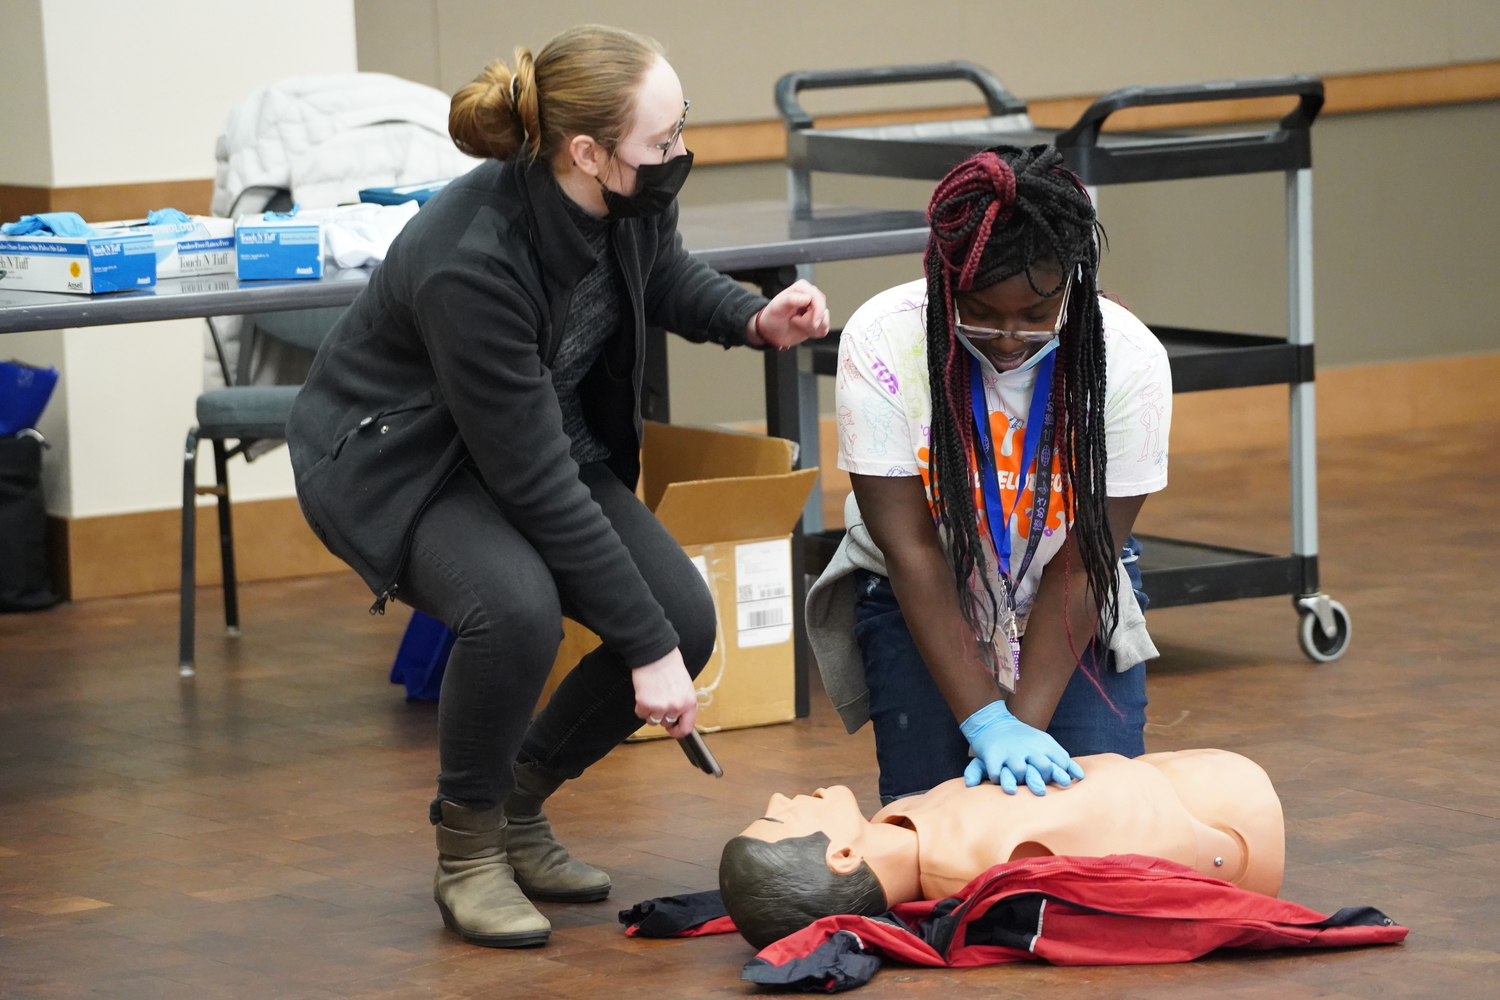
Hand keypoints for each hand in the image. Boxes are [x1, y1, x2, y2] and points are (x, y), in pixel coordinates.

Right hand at [632, 647, 697, 738]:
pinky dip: (640, 706)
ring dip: (651, 711)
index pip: (686, 728)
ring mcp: (660, 707)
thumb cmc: (671, 666)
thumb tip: (678, 718)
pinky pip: (640, 714)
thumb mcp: (685, 686)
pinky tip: (644, 693)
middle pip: (666, 724)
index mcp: (689, 703)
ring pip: (652, 720)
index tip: (672, 730)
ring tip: (652, 695)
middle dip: (662, 716)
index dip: (677, 731)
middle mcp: (676, 707)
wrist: (655, 654)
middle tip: (659, 701)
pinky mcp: (645, 704)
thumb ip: (683, 703)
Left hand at [747, 279, 830, 348]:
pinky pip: (824, 328)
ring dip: (810, 328)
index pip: (818, 298)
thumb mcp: (777, 308)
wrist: (771, 332)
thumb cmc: (772, 318)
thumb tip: (807, 298)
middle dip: (809, 321)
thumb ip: (790, 300)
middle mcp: (811, 296)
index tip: (807, 323)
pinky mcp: (817, 320)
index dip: (816, 312)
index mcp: (802, 288)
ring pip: (824, 321)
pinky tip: (803, 329)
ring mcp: (815, 308)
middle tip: (794, 321)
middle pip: (822, 311)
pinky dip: (814, 333)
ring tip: (796, 324)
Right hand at [959, 700, 1084, 795]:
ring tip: (1017, 789)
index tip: (1063, 782)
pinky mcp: (992, 755)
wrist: (993, 722)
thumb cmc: (1024, 737)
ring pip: (1019, 770)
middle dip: (1045, 779)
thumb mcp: (1044, 741)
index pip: (1060, 760)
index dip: (1062, 773)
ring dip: (1019, 780)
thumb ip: (1061, 757)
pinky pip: (997, 772)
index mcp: (1042, 744)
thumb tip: (1081, 778)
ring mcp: (1010, 751)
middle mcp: (1028, 747)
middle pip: (1043, 766)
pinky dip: (999, 780)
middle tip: (1041, 790)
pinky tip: (999, 783)